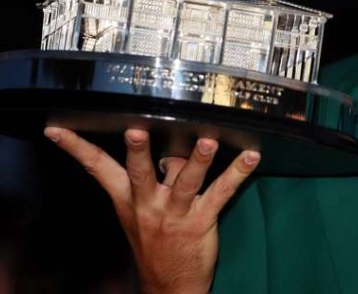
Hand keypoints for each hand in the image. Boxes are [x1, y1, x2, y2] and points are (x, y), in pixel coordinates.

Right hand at [44, 127, 259, 293]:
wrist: (168, 286)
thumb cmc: (155, 242)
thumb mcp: (139, 212)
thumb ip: (149, 179)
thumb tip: (167, 146)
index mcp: (128, 199)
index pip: (97, 168)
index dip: (76, 147)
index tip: (57, 128)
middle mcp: (148, 204)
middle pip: (141, 172)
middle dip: (138, 152)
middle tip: (135, 131)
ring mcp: (175, 213)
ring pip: (186, 181)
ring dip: (198, 159)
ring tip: (207, 141)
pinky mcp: (202, 221)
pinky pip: (222, 192)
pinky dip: (239, 173)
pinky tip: (252, 157)